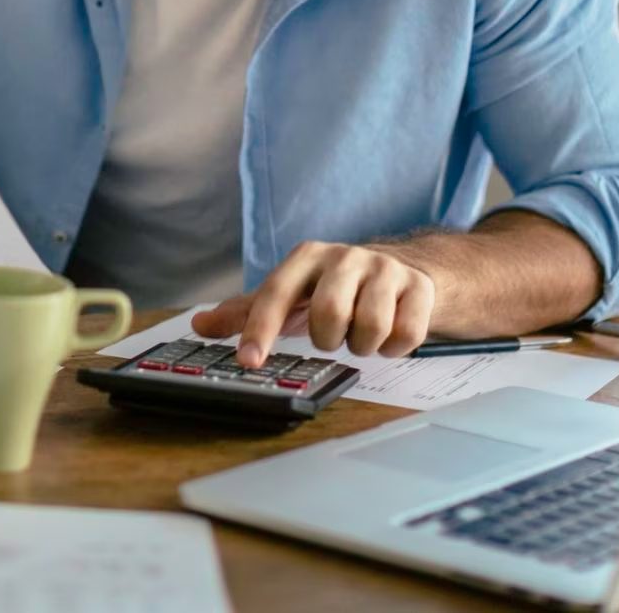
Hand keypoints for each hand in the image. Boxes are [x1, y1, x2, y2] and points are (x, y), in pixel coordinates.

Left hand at [191, 242, 436, 366]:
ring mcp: (386, 269)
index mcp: (307, 257)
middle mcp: (346, 257)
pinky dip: (395, 348)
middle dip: (329, 339)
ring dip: (363, 345)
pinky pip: (405, 335)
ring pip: (370, 327)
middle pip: (330, 314)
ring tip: (361, 335)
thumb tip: (199, 324)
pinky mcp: (420, 287)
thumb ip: (246, 312)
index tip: (248, 362)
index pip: (276, 293)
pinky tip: (390, 336)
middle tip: (333, 336)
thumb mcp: (292, 295)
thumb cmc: (337, 288)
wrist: (407, 270)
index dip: (260, 329)